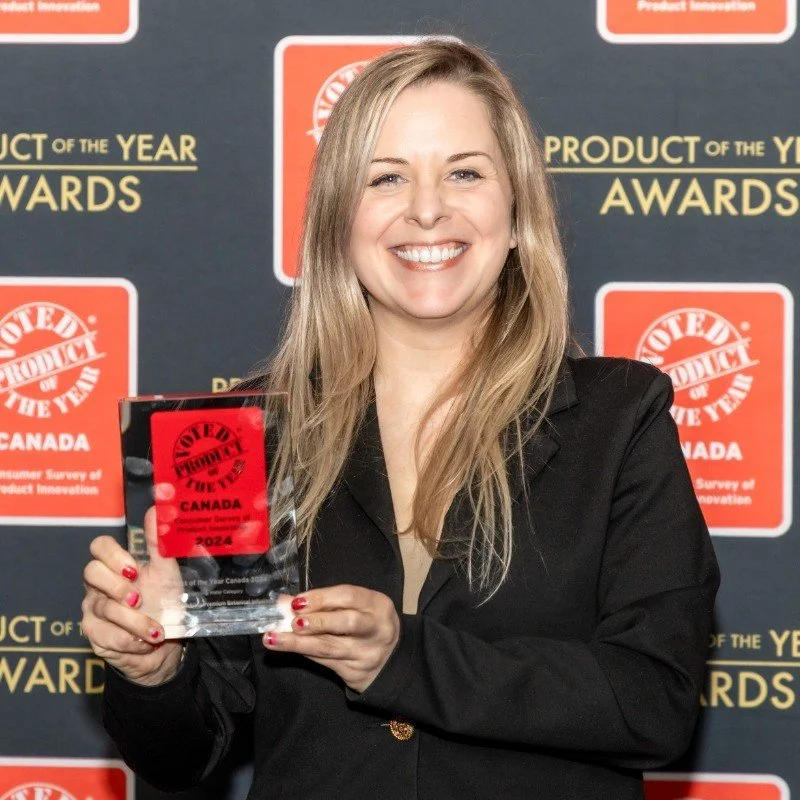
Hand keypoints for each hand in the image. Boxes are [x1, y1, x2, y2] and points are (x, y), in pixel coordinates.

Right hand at [81, 507, 183, 685]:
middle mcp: (100, 585)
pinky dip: (130, 639)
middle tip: (138, 599)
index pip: (99, 546)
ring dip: (135, 621)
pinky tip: (145, 641)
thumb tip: (158, 509)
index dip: (113, 556)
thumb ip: (159, 543)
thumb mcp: (167, 572)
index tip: (134, 569)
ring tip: (156, 630)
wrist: (167, 643)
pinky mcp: (94, 635)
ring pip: (103, 608)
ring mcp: (93, 609)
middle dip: (117, 587)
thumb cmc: (165, 602)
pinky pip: (105, 635)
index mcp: (117, 566)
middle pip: (90, 572)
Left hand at [263, 585, 400, 692]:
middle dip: (316, 621)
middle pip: (346, 623)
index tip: (297, 601)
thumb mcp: (355, 607)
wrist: (391, 661)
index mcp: (377, 605)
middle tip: (292, 622)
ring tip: (274, 638)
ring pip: (330, 647)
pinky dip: (304, 653)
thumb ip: (324, 603)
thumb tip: (284, 600)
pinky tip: (287, 647)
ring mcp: (366, 653)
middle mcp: (376, 629)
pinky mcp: (355, 673)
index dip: (321, 597)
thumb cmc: (367, 624)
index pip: (349, 597)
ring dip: (299, 643)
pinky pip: (325, 662)